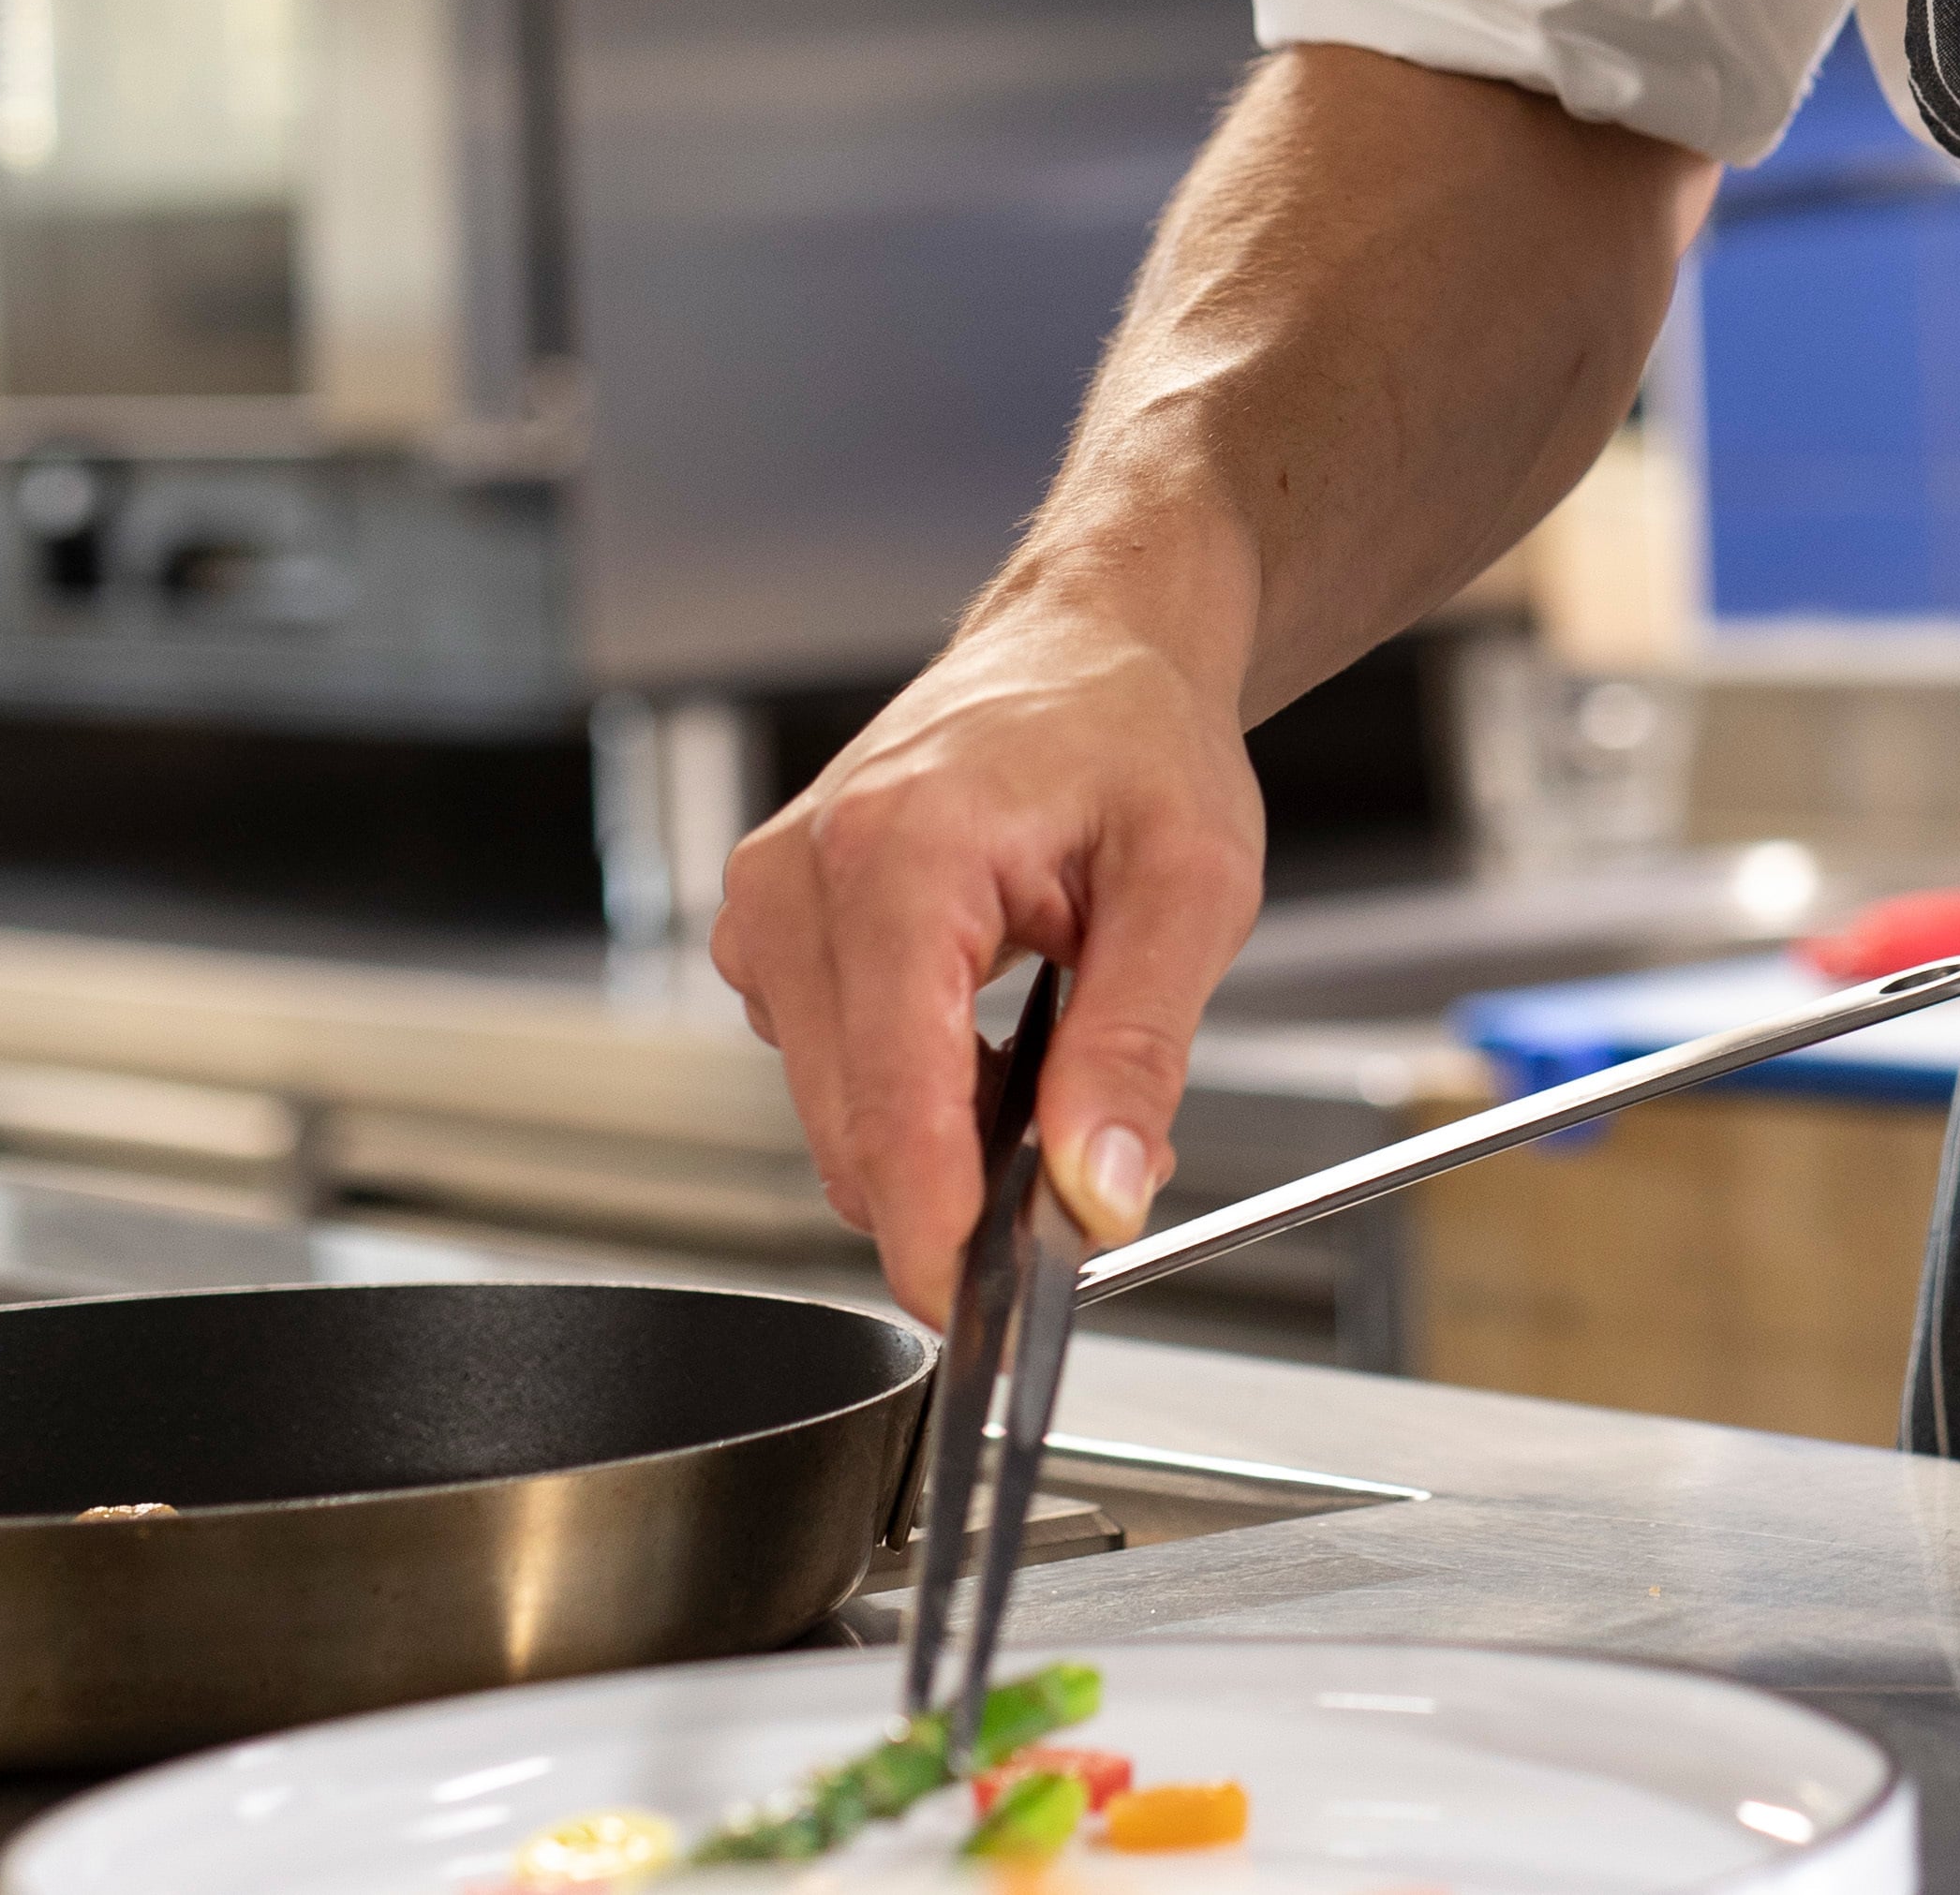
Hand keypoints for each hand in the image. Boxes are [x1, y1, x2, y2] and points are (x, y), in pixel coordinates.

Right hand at [710, 577, 1264, 1321]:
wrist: (1087, 643)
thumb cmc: (1138, 732)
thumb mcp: (1192, 886)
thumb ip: (1139, 1050)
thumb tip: (1099, 1197)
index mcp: (898, 852)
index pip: (892, 1104)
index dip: (938, 1231)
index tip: (988, 1315)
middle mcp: (800, 880)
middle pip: (855, 1130)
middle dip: (967, 1186)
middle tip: (1096, 1156)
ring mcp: (768, 906)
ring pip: (838, 1117)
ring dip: (944, 1136)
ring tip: (1054, 1049)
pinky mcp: (769, 931)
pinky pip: (832, 1071)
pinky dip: (913, 1089)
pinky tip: (990, 1028)